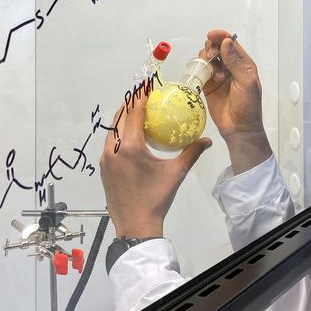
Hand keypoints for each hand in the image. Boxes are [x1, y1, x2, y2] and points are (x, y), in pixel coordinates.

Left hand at [99, 91, 211, 237]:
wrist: (135, 224)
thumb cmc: (156, 197)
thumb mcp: (176, 173)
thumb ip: (191, 153)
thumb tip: (207, 140)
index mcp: (131, 146)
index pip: (134, 113)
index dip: (140, 97)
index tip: (146, 87)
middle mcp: (113, 148)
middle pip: (119, 117)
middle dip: (129, 103)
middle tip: (141, 95)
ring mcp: (105, 158)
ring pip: (112, 130)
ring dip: (122, 118)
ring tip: (134, 111)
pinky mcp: (103, 167)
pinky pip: (109, 143)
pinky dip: (118, 133)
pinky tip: (129, 135)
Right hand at [200, 30, 271, 172]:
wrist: (239, 128)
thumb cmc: (248, 106)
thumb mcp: (246, 82)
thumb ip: (235, 62)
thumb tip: (226, 42)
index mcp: (243, 64)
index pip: (230, 43)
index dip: (221, 36)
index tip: (211, 35)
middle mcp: (230, 67)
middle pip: (216, 48)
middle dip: (211, 48)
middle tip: (211, 57)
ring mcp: (218, 76)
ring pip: (207, 58)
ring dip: (207, 60)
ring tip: (214, 74)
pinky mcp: (208, 85)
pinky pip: (200, 71)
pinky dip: (200, 70)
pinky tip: (207, 79)